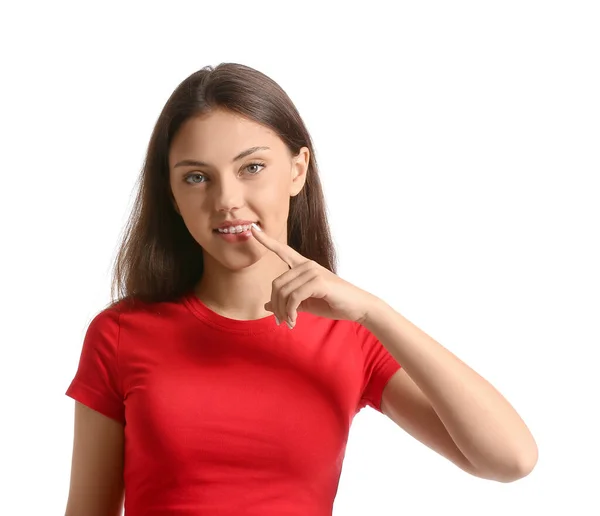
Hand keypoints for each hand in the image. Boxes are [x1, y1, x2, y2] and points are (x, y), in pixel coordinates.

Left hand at [250, 223, 377, 327]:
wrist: (357, 307)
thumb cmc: (333, 303)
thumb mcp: (306, 303)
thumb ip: (287, 302)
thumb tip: (267, 304)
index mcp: (304, 266)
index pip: (283, 251)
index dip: (266, 241)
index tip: (253, 230)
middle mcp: (307, 265)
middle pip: (276, 283)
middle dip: (275, 305)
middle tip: (280, 321)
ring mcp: (312, 271)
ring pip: (283, 292)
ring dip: (283, 311)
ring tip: (289, 322)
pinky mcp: (318, 281)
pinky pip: (294, 298)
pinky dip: (290, 312)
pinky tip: (294, 321)